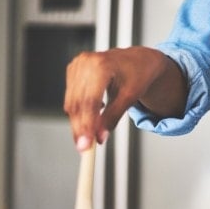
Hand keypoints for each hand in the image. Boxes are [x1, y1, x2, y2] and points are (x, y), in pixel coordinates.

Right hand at [64, 46, 180, 151]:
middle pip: (77, 103)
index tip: (87, 144)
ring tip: (89, 137)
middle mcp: (86, 62)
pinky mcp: (73, 70)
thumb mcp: (129, 97)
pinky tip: (91, 117)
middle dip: (80, 128)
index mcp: (102, 65)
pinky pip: (71, 97)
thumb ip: (113, 117)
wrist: (138, 60)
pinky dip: (78, 112)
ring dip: (77, 123)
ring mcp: (77, 65)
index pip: (89, 100)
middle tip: (84, 148)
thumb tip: (100, 137)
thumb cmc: (137, 75)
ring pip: (71, 102)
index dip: (87, 124)